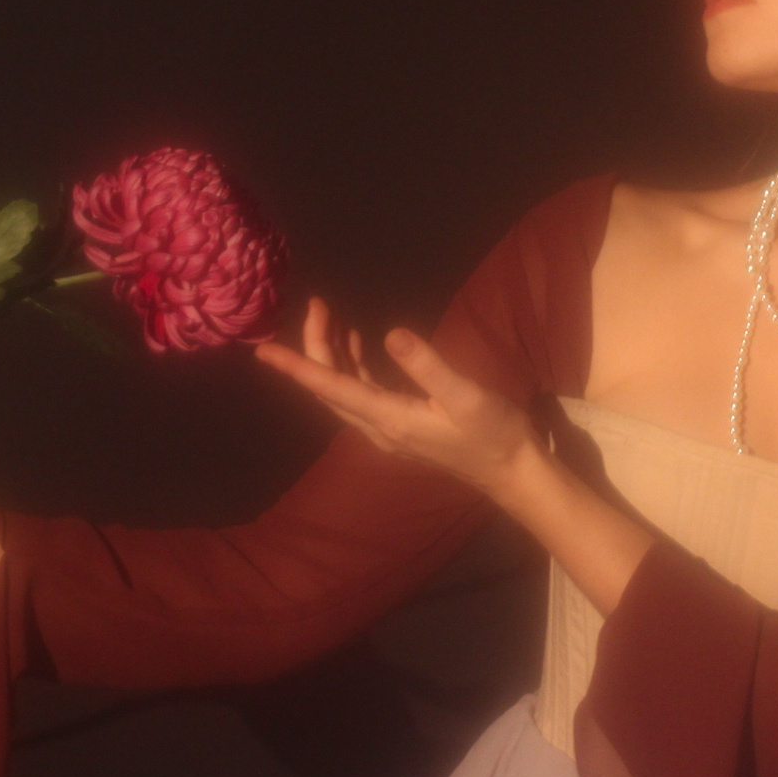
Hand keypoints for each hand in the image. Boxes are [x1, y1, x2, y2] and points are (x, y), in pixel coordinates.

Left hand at [253, 294, 542, 498]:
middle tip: (316, 305)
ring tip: (327, 315)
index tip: (264, 351)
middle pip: (330, 386)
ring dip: (332, 354)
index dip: (296, 368)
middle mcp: (379, 426)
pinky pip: (363, 393)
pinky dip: (354, 365)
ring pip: (344, 389)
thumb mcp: (466, 396)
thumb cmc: (494, 434)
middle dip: (315, 346)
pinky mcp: (401, 424)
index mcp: (388, 419)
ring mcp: (388, 427)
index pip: (331, 388)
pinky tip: (357, 341)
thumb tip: (390, 333)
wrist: (513, 471)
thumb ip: (427, 365)